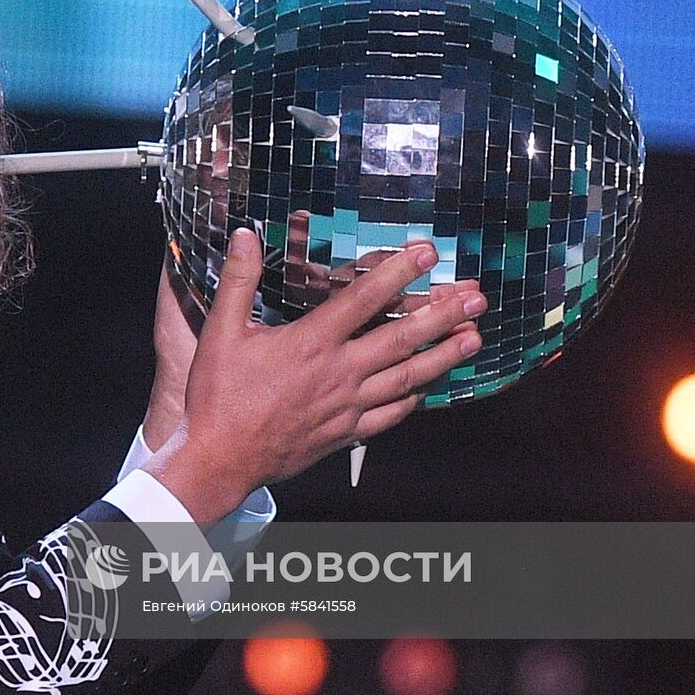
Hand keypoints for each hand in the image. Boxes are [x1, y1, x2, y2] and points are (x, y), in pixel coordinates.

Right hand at [144, 228, 484, 528]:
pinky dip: (415, 398)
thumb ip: (239, 281)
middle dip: (444, 314)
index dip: (399, 272)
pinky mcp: (346, 433)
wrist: (220, 459)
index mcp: (311, 343)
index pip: (364, 298)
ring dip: (444, 356)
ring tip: (474, 338)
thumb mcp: (221, 331)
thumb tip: (245, 235)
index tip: (428, 253)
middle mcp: (339, 373)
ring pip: (408, 377)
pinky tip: (430, 387)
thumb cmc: (218, 396)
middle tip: (476, 297)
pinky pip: (392, 414)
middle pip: (402, 338)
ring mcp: (347, 406)